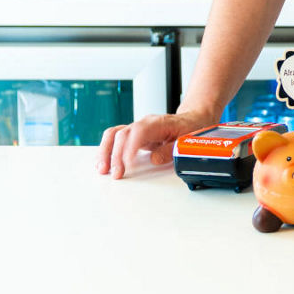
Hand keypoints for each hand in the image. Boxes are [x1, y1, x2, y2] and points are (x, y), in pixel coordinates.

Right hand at [96, 107, 214, 179]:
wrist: (192, 120)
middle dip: (116, 155)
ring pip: (114, 134)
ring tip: (102, 169)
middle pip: (123, 133)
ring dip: (105, 151)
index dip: (130, 148)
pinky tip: (103, 163)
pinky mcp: (133, 136)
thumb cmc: (189, 129)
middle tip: (116, 174)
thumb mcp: (186, 140)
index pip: (139, 132)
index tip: (128, 165)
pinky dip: (106, 150)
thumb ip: (170, 150)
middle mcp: (144, 124)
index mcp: (158, 123)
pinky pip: (115, 139)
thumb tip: (154, 159)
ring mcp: (137, 129)